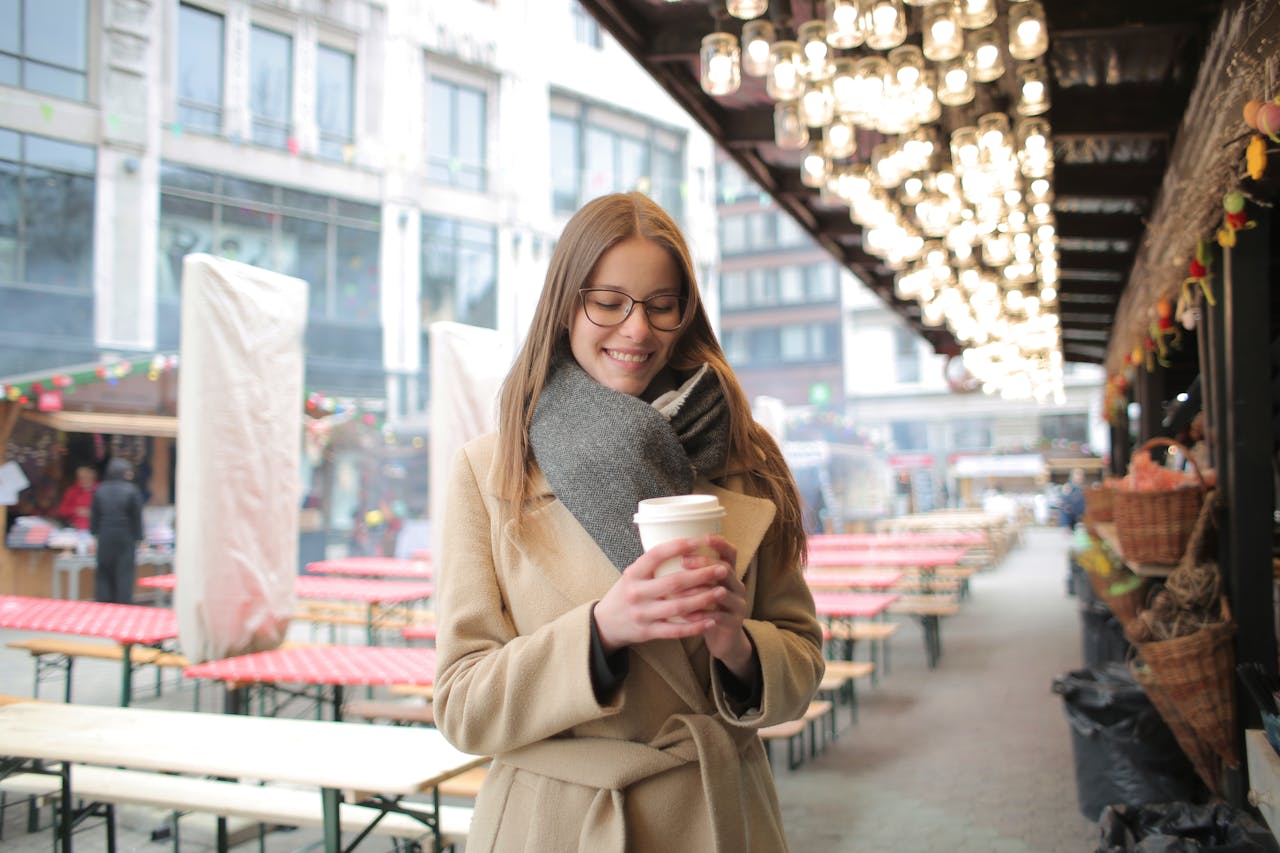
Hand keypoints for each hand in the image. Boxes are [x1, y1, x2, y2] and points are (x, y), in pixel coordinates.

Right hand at [594, 537, 730, 654]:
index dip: (679, 546)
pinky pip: (675, 630)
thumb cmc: (626, 593)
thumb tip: (685, 545)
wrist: (605, 623)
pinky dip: (694, 626)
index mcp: (633, 573)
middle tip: (721, 569)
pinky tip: (711, 620)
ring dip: (703, 599)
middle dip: (701, 575)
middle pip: (673, 583)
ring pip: (677, 608)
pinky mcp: (647, 632)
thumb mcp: (632, 575)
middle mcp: (636, 593)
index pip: (656, 555)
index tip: (701, 540)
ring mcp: (641, 614)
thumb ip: (653, 564)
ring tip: (722, 592)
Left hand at [681, 536, 753, 679]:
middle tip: (683, 562)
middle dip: (704, 564)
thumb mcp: (703, 588)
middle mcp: (737, 586)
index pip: (730, 552)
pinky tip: (685, 615)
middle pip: (725, 569)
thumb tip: (664, 553)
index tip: (702, 537)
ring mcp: (738, 604)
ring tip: (679, 591)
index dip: (719, 543)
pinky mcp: (735, 622)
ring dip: (699, 590)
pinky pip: (718, 616)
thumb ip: (692, 573)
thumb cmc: (706, 609)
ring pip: (721, 592)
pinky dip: (700, 614)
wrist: (724, 640)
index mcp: (729, 574)